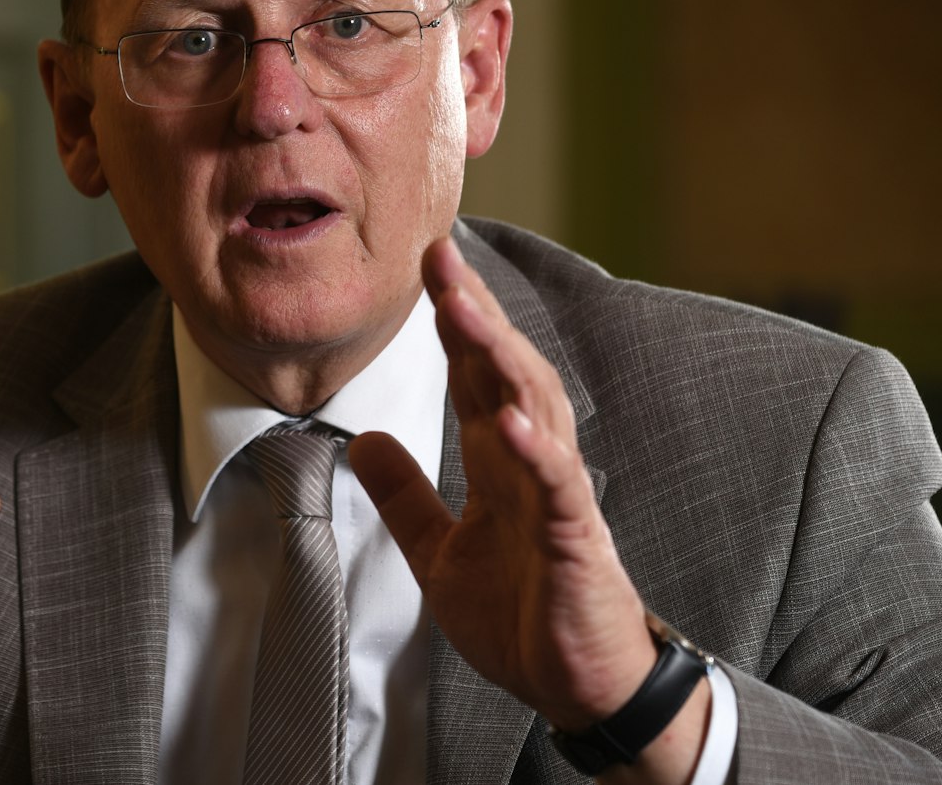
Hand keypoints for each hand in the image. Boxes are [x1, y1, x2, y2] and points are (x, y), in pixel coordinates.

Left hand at [350, 238, 707, 781]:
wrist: (579, 686)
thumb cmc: (524, 617)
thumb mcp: (440, 553)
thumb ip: (406, 496)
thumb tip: (362, 441)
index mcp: (499, 461)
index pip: (473, 374)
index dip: (450, 320)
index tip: (424, 263)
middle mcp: (531, 462)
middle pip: (503, 370)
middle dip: (473, 312)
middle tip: (441, 255)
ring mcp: (557, 494)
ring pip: (533, 407)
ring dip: (497, 357)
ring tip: (463, 309)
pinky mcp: (576, 538)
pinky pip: (558, 486)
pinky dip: (535, 450)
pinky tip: (510, 421)